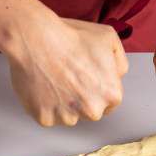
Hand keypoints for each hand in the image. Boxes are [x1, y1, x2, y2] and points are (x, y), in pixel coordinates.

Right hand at [4, 15, 127, 126]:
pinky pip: (47, 116)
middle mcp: (92, 110)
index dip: (98, 89)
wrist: (36, 39)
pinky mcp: (44, 118)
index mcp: (111, 94)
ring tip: (55, 79)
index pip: (110, 102)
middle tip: (70, 77)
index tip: (87, 79)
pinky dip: (44, 105)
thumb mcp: (109, 38)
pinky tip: (44, 86)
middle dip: (83, 98)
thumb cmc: (70, 37)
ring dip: (64, 103)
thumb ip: (119, 62)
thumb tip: (117, 75)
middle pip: (90, 111)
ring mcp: (67, 117)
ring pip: (68, 116)